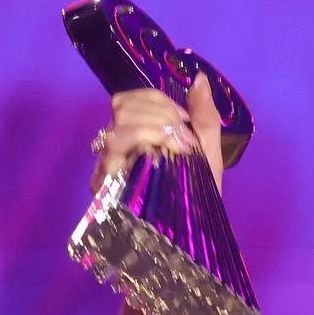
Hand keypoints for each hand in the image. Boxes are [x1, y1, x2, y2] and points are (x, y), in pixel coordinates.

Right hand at [89, 76, 224, 192]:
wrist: (195, 235)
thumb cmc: (198, 195)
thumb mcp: (208, 152)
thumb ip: (205, 116)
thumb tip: (199, 79)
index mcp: (137, 134)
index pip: (132, 99)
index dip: (159, 102)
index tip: (185, 123)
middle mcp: (117, 147)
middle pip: (122, 107)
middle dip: (160, 114)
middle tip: (184, 140)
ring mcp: (109, 167)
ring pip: (117, 128)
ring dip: (154, 130)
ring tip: (178, 150)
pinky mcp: (105, 188)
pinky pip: (112, 157)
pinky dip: (143, 146)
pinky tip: (165, 159)